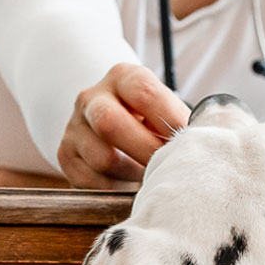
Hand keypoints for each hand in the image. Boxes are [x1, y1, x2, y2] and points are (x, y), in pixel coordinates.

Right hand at [57, 63, 189, 189]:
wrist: (117, 131)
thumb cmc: (152, 123)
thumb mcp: (166, 112)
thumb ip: (179, 123)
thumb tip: (198, 143)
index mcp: (123, 77)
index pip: (144, 93)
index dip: (169, 121)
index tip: (189, 143)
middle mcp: (91, 96)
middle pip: (109, 123)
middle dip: (146, 151)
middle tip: (169, 167)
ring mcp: (74, 125)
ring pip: (102, 158)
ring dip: (133, 174)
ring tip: (150, 175)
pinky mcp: (65, 154)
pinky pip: (91, 180)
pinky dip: (115, 188)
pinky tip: (128, 183)